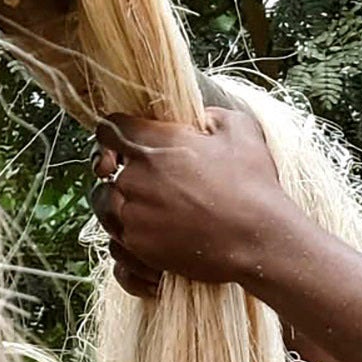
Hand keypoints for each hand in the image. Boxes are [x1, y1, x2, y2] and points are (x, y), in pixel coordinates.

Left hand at [92, 104, 293, 295]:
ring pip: (103, 204)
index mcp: (153, 143)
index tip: (120, 141)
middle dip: (117, 170)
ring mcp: (132, 214)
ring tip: (139, 208)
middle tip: (140, 178)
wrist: (258, 240)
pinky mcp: (138, 246)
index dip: (112, 132)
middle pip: (103, 169)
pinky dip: (126, 237)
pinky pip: (114, 239)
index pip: (108, 128)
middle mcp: (134, 177)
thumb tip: (198, 118)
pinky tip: (146, 235)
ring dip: (116, 203)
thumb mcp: (240, 129)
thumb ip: (209, 115)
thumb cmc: (252, 184)